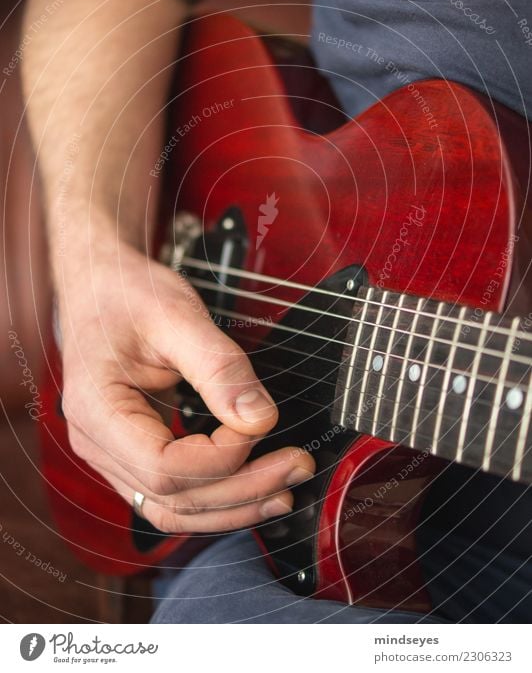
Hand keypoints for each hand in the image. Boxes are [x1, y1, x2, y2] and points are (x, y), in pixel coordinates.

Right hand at [56, 236, 314, 532]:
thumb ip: (220, 368)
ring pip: (173, 509)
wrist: (99, 287)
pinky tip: (252, 490)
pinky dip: (216, 497)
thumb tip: (260, 419)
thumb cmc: (127, 294)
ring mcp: (111, 453)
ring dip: (233, 506)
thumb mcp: (176, 315)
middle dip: (243, 490)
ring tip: (284, 490)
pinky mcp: (131, 452)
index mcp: (98, 410)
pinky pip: (172, 494)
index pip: (164, 466)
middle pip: (173, 497)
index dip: (222, 458)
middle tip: (297, 466)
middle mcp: (96, 443)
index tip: (262, 425)